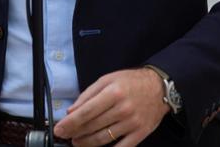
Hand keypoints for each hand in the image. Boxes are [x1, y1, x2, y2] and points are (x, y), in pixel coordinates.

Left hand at [54, 68, 168, 145]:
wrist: (160, 88)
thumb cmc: (132, 82)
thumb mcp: (108, 79)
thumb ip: (88, 94)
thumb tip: (71, 110)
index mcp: (113, 92)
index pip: (86, 112)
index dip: (70, 123)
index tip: (59, 129)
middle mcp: (123, 109)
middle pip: (92, 126)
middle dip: (75, 133)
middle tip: (66, 136)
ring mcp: (132, 123)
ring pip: (103, 139)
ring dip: (86, 143)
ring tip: (77, 142)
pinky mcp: (140, 133)